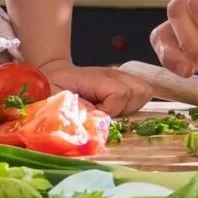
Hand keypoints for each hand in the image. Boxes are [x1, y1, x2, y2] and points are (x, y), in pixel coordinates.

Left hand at [35, 59, 151, 116]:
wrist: (53, 74)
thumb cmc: (53, 87)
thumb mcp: (57, 99)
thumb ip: (74, 112)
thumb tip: (93, 123)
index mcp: (96, 78)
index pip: (119, 93)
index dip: (110, 110)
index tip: (94, 115)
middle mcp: (113, 75)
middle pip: (140, 90)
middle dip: (128, 108)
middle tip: (110, 114)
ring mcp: (120, 77)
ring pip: (144, 90)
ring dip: (133, 106)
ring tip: (114, 111)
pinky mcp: (123, 82)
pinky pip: (141, 92)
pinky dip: (133, 103)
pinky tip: (117, 108)